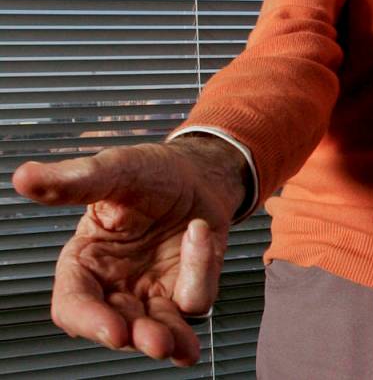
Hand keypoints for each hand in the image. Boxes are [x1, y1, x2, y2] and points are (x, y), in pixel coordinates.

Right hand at [12, 137, 247, 365]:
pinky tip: (201, 232)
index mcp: (85, 262)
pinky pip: (196, 297)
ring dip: (170, 337)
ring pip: (158, 329)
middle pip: (119, 326)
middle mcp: (116, 285)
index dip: (89, 321)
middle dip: (137, 337)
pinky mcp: (186, 289)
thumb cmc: (149, 173)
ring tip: (183, 346)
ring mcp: (152, 292)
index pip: (74, 305)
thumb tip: (25, 178)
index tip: (112, 330)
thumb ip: (72, 182)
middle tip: (156, 342)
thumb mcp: (113, 170)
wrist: (197, 172)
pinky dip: (202, 270)